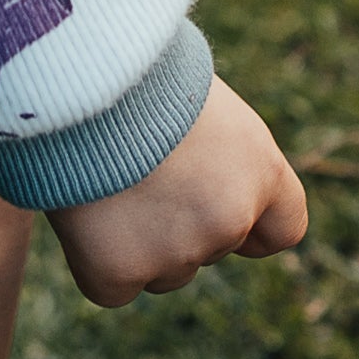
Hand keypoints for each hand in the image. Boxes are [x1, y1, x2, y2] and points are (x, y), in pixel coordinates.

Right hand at [49, 77, 308, 305]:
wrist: (76, 78)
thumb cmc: (135, 70)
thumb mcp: (198, 99)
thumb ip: (217, 155)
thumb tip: (197, 181)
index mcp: (260, 170)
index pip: (282, 229)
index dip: (251, 225)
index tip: (218, 209)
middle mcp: (229, 219)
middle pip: (210, 248)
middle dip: (178, 222)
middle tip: (134, 170)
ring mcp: (176, 253)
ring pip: (163, 272)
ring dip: (139, 243)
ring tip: (106, 182)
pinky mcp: (120, 274)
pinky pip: (113, 287)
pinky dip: (96, 261)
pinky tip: (82, 216)